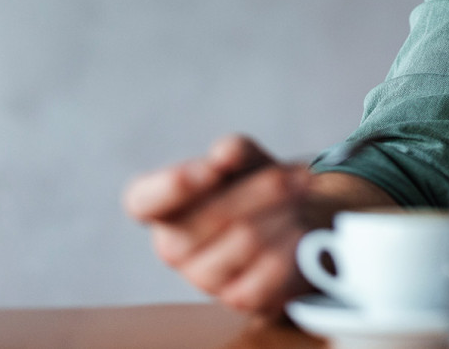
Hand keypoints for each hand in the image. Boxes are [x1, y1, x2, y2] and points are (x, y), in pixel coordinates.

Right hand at [123, 134, 392, 316]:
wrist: (297, 221)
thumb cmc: (257, 186)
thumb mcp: (249, 160)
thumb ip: (236, 151)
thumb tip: (225, 154)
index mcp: (164, 207)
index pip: (143, 201)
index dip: (173, 186)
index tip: (210, 169)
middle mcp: (174, 246)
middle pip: (213, 216)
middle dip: (262, 190)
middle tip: (299, 176)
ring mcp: (204, 277)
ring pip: (246, 241)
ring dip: (285, 213)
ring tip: (304, 197)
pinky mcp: (239, 297)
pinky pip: (267, 273)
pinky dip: (292, 245)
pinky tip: (303, 229)